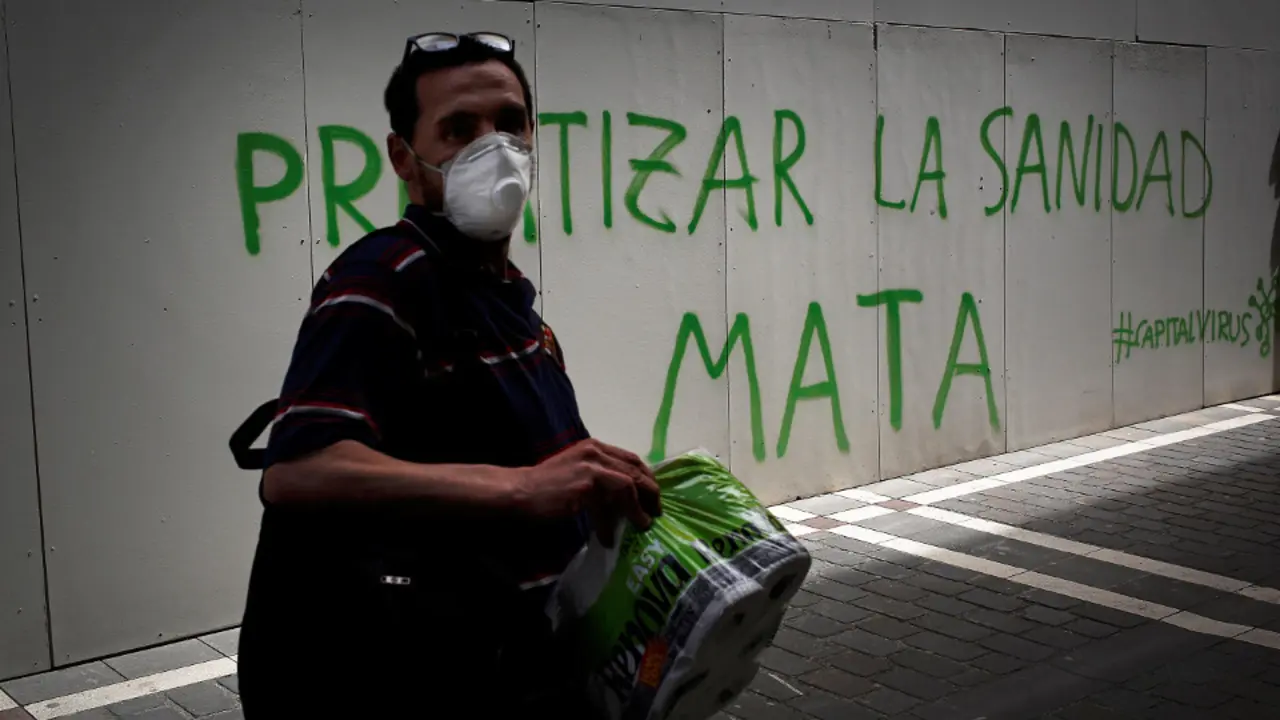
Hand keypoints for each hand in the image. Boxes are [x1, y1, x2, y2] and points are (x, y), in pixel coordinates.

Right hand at [516, 439, 661, 546]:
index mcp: (595, 447)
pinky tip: (609, 538)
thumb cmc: (545, 487)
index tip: (653, 497)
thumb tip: (623, 500)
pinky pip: (611, 503)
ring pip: (629, 485)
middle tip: (656, 512)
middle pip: (635, 469)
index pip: (631, 459)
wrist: (518, 491)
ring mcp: (591, 466)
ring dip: (639, 508)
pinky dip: (613, 522)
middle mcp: (596, 451)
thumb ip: (600, 479)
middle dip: (650, 492)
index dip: (646, 478)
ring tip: (643, 525)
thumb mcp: (578, 475)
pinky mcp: (586, 483)